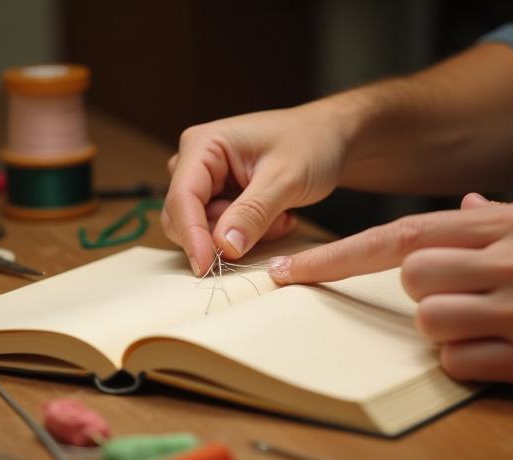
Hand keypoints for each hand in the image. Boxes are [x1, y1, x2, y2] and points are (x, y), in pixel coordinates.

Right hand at [161, 102, 348, 274]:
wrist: (330, 139)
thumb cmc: (311, 144)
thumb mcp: (286, 179)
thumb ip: (253, 213)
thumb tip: (223, 246)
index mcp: (203, 144)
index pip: (182, 198)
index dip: (191, 235)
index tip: (205, 267)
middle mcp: (195, 161)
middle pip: (185, 217)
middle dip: (225, 233)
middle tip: (273, 223)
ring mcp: (206, 180)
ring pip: (206, 229)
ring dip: (243, 234)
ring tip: (280, 215)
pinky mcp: (219, 196)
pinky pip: (221, 230)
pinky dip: (249, 233)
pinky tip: (276, 216)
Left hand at [268, 193, 512, 391]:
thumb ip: (496, 217)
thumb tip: (457, 210)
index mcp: (509, 223)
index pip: (404, 234)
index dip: (342, 254)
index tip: (296, 270)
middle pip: (412, 276)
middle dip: (420, 290)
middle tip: (455, 291)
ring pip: (430, 321)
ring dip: (442, 325)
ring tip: (484, 319)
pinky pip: (459, 362)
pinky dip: (465, 358)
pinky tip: (499, 348)